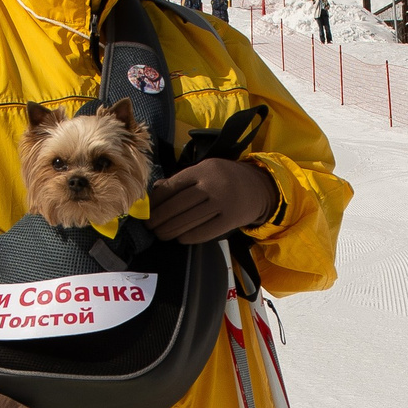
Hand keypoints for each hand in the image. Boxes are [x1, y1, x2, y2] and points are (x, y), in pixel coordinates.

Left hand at [147, 158, 276, 243]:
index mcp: (203, 169)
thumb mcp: (205, 170)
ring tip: (161, 235)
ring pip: (190, 219)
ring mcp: (223, 202)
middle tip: (150, 227)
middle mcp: (212, 184)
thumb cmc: (226, 179)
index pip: (172, 186)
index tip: (146, 211)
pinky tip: (180, 238)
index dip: (156, 201)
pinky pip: (205, 231)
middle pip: (178, 205)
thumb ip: (182, 180)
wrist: (260, 187)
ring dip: (171, 230)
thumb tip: (155, 191)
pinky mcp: (231, 219)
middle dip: (160, 218)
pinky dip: (190, 236)